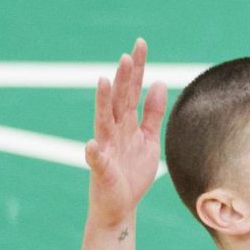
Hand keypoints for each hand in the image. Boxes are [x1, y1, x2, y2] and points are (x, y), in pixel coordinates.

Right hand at [85, 39, 166, 228]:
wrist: (120, 205)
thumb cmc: (132, 171)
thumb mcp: (148, 138)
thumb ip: (153, 113)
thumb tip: (159, 83)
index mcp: (127, 123)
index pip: (132, 90)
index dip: (137, 68)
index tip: (141, 44)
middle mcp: (114, 131)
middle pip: (119, 99)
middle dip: (123, 78)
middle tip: (127, 55)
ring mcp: (106, 148)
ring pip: (104, 121)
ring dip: (103, 102)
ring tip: (104, 81)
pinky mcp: (101, 169)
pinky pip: (97, 160)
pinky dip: (93, 153)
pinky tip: (91, 144)